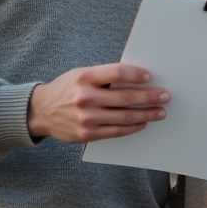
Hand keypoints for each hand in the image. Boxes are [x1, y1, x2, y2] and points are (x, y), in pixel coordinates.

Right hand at [28, 63, 168, 142]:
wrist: (41, 111)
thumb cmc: (66, 90)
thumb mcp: (80, 75)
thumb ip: (104, 76)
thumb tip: (136, 78)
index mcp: (85, 78)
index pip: (118, 73)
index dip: (137, 74)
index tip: (150, 77)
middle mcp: (86, 97)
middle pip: (126, 97)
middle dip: (150, 97)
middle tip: (165, 96)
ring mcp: (87, 118)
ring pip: (125, 117)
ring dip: (147, 114)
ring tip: (160, 112)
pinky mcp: (88, 134)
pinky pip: (117, 132)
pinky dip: (133, 128)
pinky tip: (143, 123)